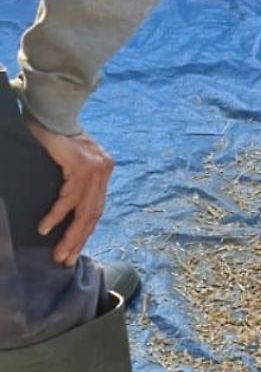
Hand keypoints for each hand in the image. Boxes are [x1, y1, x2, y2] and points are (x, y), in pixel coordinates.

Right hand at [24, 118, 114, 265]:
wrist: (50, 111)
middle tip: (64, 260)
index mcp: (102, 171)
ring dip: (69, 234)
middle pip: (93, 213)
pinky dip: (57, 214)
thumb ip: (73, 183)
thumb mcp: (69, 163)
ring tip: (57, 252)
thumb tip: (65, 213)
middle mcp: (104, 170)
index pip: (95, 208)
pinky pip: (69, 196)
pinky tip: (46, 229)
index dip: (84, 232)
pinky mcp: (82, 165)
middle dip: (78, 240)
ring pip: (84, 210)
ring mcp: (96, 168)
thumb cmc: (54, 138)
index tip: (72, 251)